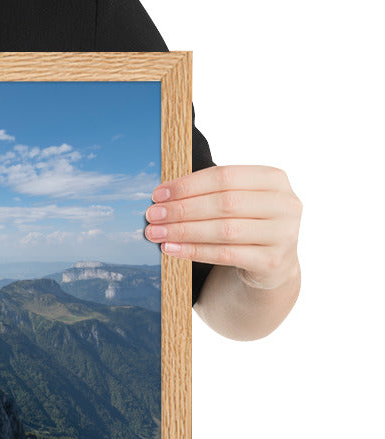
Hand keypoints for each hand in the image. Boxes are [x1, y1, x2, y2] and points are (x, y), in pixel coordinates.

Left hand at [144, 165, 301, 290]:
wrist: (273, 263)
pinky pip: (225, 254)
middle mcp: (285, 204)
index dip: (188, 185)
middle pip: (224, 203)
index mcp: (274, 179)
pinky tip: (171, 249)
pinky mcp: (274, 261)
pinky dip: (194, 251)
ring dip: (183, 231)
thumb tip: (161, 196)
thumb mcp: (238, 200)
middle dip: (182, 209)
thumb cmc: (247, 223)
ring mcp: (284, 234)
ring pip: (224, 230)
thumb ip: (209, 192)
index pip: (224, 176)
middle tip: (152, 215)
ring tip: (156, 233)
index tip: (158, 194)